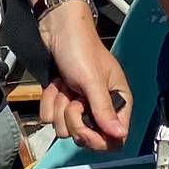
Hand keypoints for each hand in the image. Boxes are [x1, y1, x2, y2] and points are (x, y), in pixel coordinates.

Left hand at [39, 5, 133, 150]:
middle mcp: (100, 106)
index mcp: (118, 101)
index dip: (97, 139)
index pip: (115, 138)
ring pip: (65, 128)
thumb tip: (120, 134)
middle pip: (87, 136)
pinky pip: (50, 117)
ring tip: (64, 85)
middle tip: (73, 98)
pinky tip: (55, 84)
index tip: (84, 131)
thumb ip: (104, 109)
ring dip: (59, 106)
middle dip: (73, 119)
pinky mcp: (62, 100)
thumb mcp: (93, 80)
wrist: (57, 29)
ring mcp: (80, 104)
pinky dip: (49, 100)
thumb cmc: (80, 47)